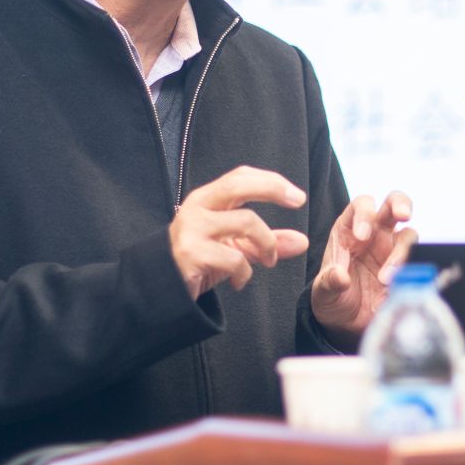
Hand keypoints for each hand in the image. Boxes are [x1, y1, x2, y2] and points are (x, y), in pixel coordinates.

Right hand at [169, 166, 311, 298]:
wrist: (162, 287)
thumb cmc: (201, 260)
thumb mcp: (236, 247)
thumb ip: (267, 242)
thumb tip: (302, 242)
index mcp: (207, 199)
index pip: (240, 176)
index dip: (271, 181)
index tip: (297, 196)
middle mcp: (198, 208)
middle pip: (238, 184)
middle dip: (272, 188)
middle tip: (297, 201)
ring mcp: (192, 229)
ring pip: (246, 222)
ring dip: (267, 244)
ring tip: (268, 261)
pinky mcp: (191, 253)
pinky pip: (234, 258)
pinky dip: (245, 273)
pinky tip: (239, 281)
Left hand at [310, 191, 417, 340]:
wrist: (348, 326)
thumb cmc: (333, 299)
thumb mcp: (323, 293)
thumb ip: (329, 283)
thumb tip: (340, 276)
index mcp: (350, 230)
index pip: (361, 205)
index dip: (364, 214)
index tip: (362, 236)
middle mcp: (376, 234)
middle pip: (394, 204)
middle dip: (401, 204)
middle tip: (403, 215)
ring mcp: (394, 251)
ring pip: (410, 235)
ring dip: (401, 254)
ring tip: (385, 280)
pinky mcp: (408, 270)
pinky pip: (418, 264)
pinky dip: (413, 272)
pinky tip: (398, 289)